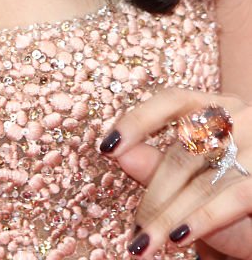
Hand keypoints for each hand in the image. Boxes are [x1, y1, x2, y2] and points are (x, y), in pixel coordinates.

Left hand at [98, 87, 251, 257]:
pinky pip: (230, 198)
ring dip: (168, 216)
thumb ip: (156, 160)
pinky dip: (201, 220)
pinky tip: (176, 237)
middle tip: (135, 230)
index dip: (138, 120)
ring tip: (143, 245)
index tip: (108, 147)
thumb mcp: (190, 174)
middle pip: (182, 152)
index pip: (172, 101)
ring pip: (201, 182)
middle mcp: (239, 118)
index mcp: (216, 106)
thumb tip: (117, 151)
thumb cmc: (223, 192)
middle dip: (154, 195)